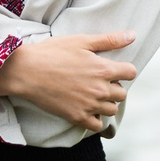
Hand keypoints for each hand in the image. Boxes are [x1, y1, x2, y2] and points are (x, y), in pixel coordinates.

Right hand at [0, 32, 137, 131]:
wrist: (27, 71)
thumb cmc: (53, 52)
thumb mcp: (82, 41)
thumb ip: (109, 40)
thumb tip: (133, 35)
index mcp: (103, 69)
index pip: (130, 73)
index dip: (124, 70)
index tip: (114, 69)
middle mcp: (100, 89)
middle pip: (122, 94)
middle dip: (115, 87)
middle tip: (100, 82)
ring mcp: (89, 105)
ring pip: (112, 110)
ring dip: (107, 103)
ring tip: (93, 95)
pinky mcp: (77, 117)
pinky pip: (97, 125)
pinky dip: (95, 119)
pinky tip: (87, 109)